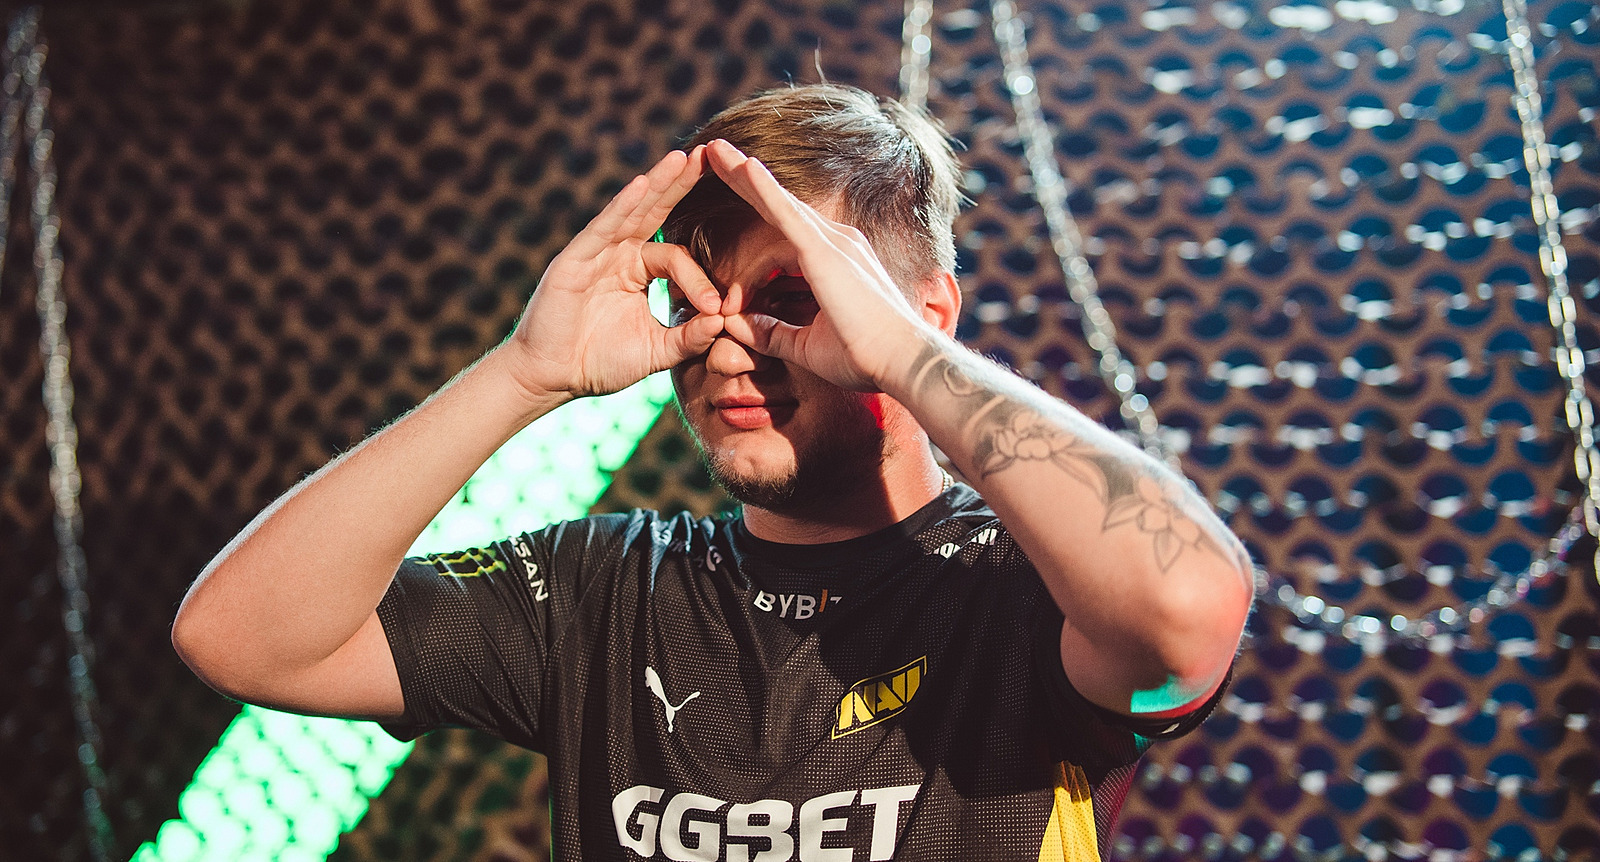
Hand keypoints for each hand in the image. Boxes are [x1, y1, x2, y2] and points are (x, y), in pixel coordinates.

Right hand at [502, 147, 724, 401]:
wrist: (553, 377)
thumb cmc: (601, 363)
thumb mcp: (656, 351)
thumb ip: (690, 337)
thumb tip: (725, 322)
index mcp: (639, 270)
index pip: (678, 259)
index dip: (700, 281)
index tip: (720, 309)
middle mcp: (620, 253)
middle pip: (658, 211)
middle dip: (684, 184)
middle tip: (716, 154)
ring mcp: (598, 252)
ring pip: (634, 211)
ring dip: (659, 183)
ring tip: (685, 158)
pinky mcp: (576, 257)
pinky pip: (603, 226)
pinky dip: (622, 205)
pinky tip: (641, 184)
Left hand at [704, 140, 934, 391]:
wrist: (899, 362)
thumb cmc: (863, 358)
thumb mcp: (806, 346)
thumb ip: (771, 332)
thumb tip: (738, 326)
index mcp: (833, 262)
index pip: (784, 234)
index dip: (754, 237)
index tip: (732, 269)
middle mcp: (837, 243)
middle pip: (780, 205)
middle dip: (745, 179)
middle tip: (714, 153)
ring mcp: (834, 242)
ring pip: (779, 201)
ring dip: (745, 174)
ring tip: (715, 151)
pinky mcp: (826, 252)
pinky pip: (788, 214)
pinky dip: (764, 190)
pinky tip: (744, 167)